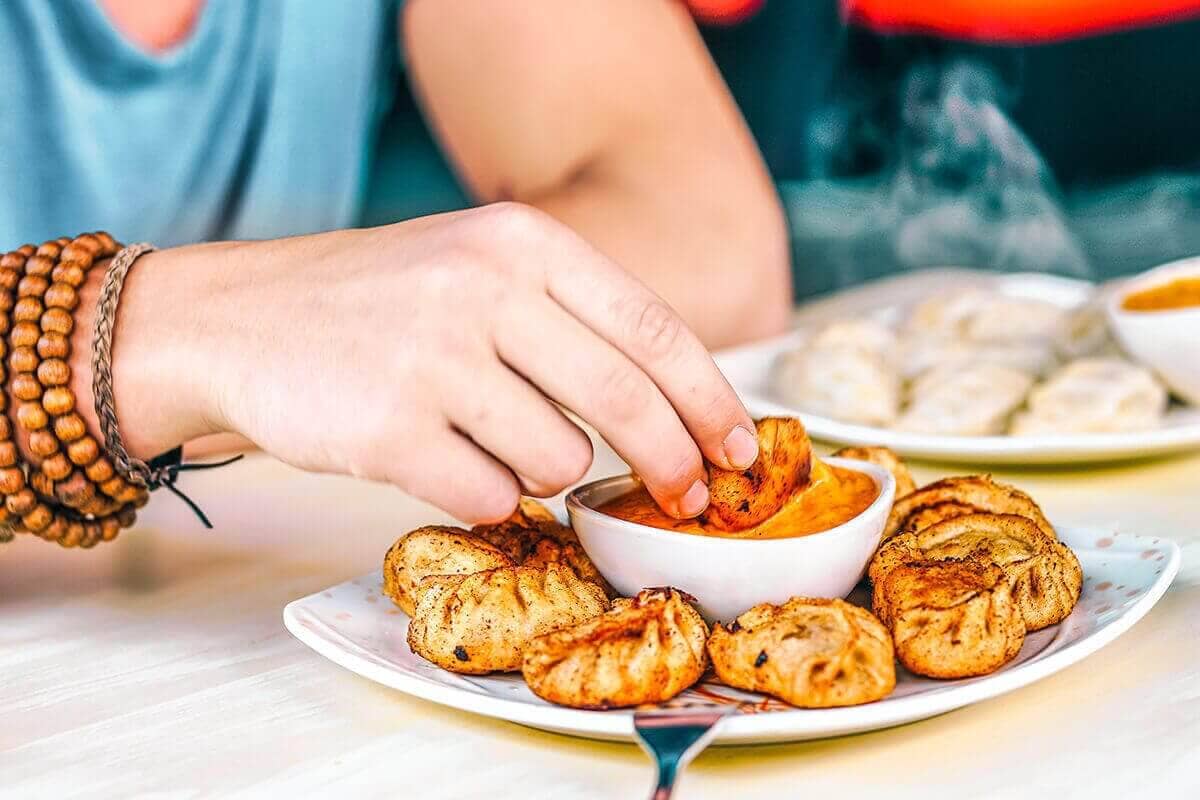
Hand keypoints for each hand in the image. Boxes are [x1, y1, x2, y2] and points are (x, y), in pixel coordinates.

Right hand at [97, 203, 759, 521]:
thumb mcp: (479, 270)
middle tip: (687, 498)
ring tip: (491, 441)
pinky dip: (484, 494)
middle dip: (672, 462)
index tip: (741, 447)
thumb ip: (572, 321)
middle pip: (626, 401)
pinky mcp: (389, 430)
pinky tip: (443, 461)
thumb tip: (678, 409)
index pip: (655, 329)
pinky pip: (490, 496)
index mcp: (522, 243)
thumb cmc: (380, 305)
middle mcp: (483, 288)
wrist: (239, 322)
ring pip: (558, 460)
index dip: (712, 398)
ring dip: (545, 471)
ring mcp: (434, 358)